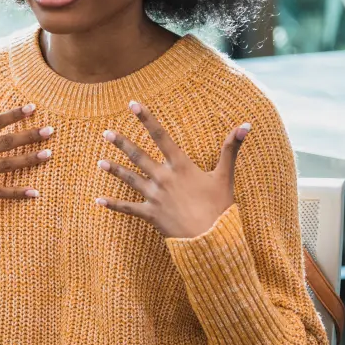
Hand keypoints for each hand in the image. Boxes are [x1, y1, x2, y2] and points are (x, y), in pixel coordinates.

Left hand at [96, 100, 248, 238]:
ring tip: (99, 162)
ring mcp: (155, 197)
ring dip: (114, 170)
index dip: (147, 119)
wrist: (211, 240)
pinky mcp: (151, 215)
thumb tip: (246, 125)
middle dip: (122, 143)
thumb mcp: (225, 176)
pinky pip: (128, 209)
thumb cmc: (220, 207)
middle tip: (106, 133)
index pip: (161, 136)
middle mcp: (164, 178)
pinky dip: (113, 205)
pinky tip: (98, 200)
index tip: (132, 104)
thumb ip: (232, 149)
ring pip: (130, 179)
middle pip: (139, 156)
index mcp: (181, 166)